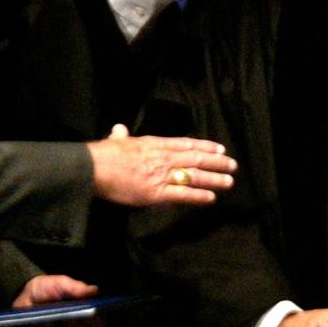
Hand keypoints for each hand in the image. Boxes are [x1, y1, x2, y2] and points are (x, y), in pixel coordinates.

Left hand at [12, 275, 99, 326]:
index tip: (90, 311)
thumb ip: (76, 288)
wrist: (24, 298)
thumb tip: (94, 290)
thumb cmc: (47, 290)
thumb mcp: (60, 284)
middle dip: (74, 325)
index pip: (98, 323)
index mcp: (86, 316)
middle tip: (68, 316)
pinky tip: (36, 325)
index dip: (96, 319)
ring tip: (45, 319)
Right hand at [87, 131, 235, 206]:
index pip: (186, 143)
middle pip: (196, 158)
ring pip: (194, 175)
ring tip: (229, 182)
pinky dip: (198, 196)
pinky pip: (182, 194)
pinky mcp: (156, 193)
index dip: (206, 146)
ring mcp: (161, 175)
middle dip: (217, 162)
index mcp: (155, 144)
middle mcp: (164, 158)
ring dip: (214, 179)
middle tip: (233, 165)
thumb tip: (119, 128)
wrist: (93, 168)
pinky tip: (211, 198)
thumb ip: (122, 135)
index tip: (220, 148)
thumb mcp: (116, 140)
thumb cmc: (103, 154)